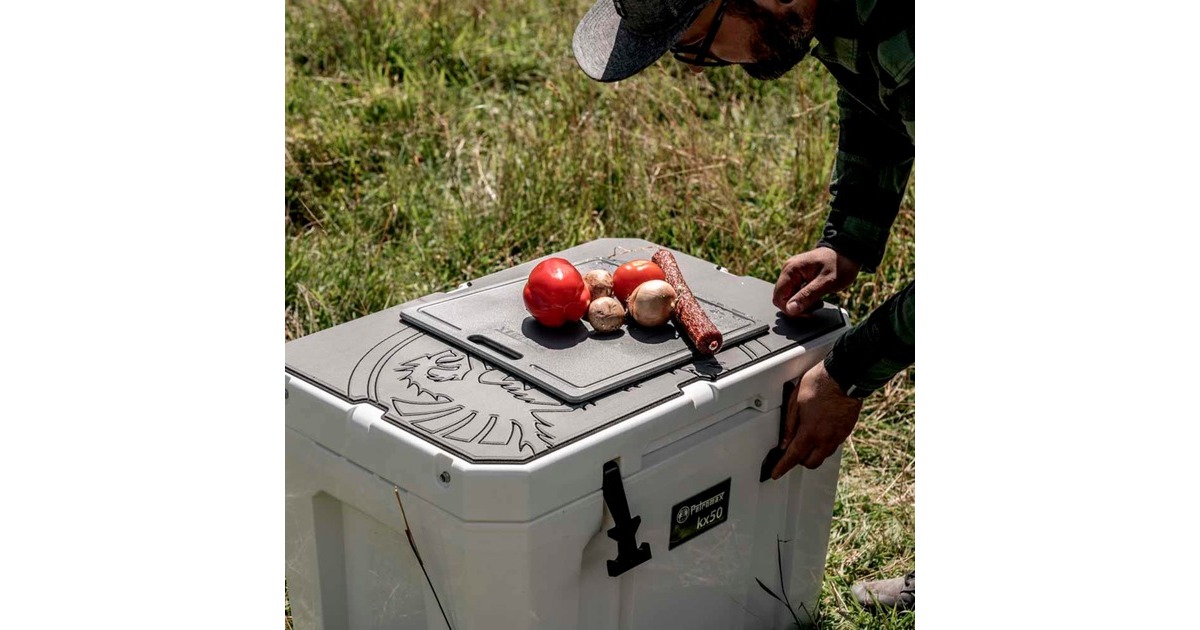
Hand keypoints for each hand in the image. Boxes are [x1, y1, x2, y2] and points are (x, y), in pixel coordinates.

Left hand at [771, 360, 862, 478]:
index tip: (776, 473)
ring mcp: (838, 436)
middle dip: (800, 461)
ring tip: (806, 440)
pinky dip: (824, 445)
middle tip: (792, 452)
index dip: (783, 467)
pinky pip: (833, 446)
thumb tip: (784, 442)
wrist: (845, 376)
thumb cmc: (820, 383)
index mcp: (810, 432)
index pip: (793, 457)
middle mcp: (826, 439)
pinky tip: (820, 434)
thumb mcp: (795, 402)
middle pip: (811, 463)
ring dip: (813, 454)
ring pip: (823, 456)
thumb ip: (789, 426)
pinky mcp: (847, 431)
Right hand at [772, 248, 861, 316]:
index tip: (807, 312)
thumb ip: (807, 296)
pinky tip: (817, 297)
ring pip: (789, 297)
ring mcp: (793, 273)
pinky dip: (805, 298)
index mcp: (791, 270)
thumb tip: (790, 309)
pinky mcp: (799, 276)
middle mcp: (789, 270)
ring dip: (803, 304)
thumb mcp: (826, 283)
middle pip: (782, 298)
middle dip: (798, 307)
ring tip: (818, 301)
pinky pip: (796, 292)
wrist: (849, 252)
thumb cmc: (840, 264)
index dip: (790, 309)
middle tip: (816, 306)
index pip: (778, 297)